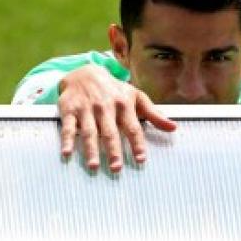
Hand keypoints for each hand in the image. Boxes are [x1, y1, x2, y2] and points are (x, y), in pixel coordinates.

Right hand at [57, 65, 176, 172]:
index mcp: (124, 104)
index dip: (137, 143)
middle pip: (110, 132)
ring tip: (94, 165)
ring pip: (89, 131)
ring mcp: (86, 108)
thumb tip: (173, 128)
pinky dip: (66, 140)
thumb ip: (154, 114)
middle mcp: (105, 107)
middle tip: (116, 168)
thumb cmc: (115, 90)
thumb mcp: (136, 97)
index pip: (132, 127)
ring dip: (91, 149)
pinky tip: (67, 153)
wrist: (85, 72)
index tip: (140, 159)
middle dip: (113, 150)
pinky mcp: (69, 109)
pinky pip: (67, 126)